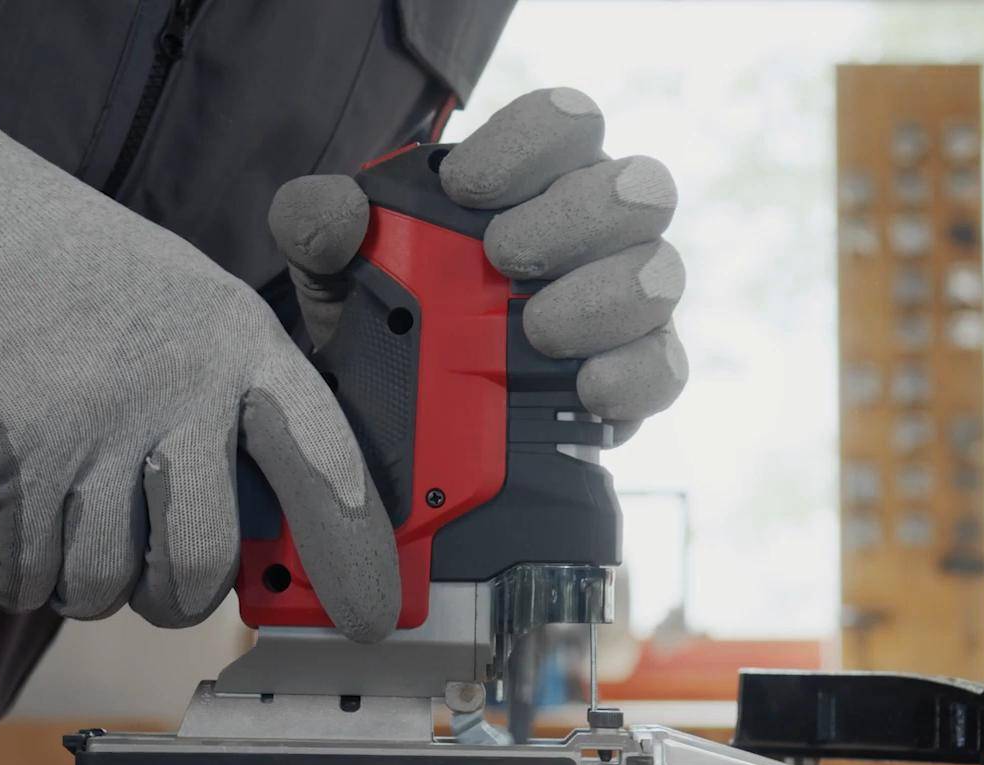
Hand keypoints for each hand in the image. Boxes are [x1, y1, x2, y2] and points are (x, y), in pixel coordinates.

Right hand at [0, 90, 399, 640]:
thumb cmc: (67, 265)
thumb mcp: (186, 302)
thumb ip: (231, 394)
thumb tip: (265, 512)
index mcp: (241, 342)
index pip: (326, 458)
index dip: (350, 549)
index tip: (364, 615)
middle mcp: (184, 385)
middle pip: (203, 560)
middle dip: (174, 597)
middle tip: (153, 580)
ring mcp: (101, 421)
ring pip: (110, 582)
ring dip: (85, 586)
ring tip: (71, 540)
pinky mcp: (20, 451)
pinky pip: (31, 573)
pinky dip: (18, 578)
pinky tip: (16, 538)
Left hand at [269, 87, 685, 441]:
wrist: (403, 423)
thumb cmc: (388, 317)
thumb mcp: (333, 268)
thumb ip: (318, 222)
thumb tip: (339, 213)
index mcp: (535, 177)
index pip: (565, 122)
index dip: (528, 143)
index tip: (466, 190)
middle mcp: (597, 229)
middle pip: (636, 187)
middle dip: (572, 219)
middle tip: (505, 258)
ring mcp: (628, 301)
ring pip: (658, 273)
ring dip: (600, 298)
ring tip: (536, 332)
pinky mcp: (639, 375)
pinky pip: (665, 367)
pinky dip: (630, 375)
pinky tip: (585, 388)